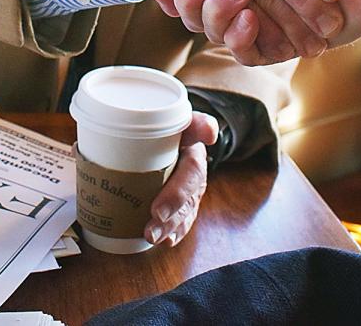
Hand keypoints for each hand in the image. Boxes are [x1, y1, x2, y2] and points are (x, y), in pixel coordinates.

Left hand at [144, 111, 217, 246]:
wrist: (168, 131)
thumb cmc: (170, 125)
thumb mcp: (179, 118)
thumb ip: (192, 120)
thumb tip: (210, 131)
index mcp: (195, 151)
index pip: (192, 171)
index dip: (177, 193)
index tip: (156, 211)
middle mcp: (196, 173)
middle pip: (188, 198)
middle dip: (170, 215)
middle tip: (150, 225)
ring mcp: (191, 190)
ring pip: (185, 213)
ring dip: (171, 227)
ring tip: (152, 237)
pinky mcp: (184, 201)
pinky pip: (184, 220)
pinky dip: (176, 232)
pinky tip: (167, 241)